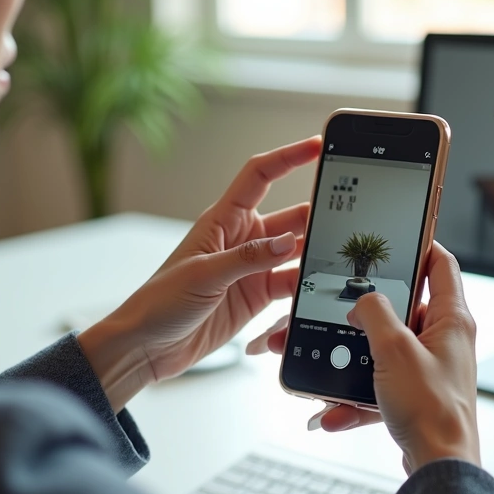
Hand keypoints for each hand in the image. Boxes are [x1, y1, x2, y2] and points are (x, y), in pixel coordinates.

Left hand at [78, 137, 320, 410]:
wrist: (147, 347)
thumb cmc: (159, 302)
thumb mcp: (204, 275)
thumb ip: (248, 259)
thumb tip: (289, 242)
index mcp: (222, 221)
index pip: (259, 176)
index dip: (288, 158)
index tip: (316, 146)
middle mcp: (240, 240)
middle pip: (289, 216)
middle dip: (316, 211)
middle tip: (345, 210)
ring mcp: (251, 269)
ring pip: (295, 251)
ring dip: (314, 251)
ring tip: (339, 252)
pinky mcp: (256, 296)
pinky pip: (290, 284)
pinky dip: (306, 284)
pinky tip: (319, 285)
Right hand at [253, 243, 481, 473]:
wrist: (439, 467)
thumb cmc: (432, 410)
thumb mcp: (393, 349)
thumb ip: (374, 314)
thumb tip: (363, 302)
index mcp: (451, 318)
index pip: (441, 264)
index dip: (419, 246)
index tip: (392, 239)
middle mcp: (445, 340)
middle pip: (402, 309)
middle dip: (363, 315)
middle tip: (337, 308)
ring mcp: (431, 368)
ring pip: (383, 351)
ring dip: (352, 360)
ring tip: (324, 364)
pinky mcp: (417, 395)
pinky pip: (379, 386)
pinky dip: (355, 397)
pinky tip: (331, 411)